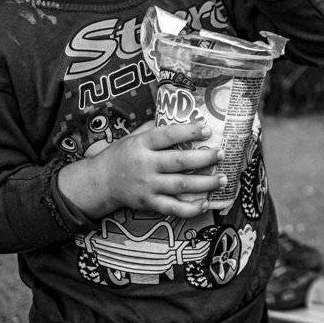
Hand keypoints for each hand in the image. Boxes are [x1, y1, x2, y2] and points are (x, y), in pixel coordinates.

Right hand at [60, 121, 222, 218]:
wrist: (100, 182)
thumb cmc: (122, 155)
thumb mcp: (133, 137)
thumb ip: (154, 128)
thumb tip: (178, 114)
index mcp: (142, 144)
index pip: (168, 136)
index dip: (189, 132)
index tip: (208, 130)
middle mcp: (145, 165)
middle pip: (179, 162)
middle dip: (204, 158)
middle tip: (221, 154)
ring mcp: (148, 186)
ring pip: (180, 185)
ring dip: (205, 183)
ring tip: (223, 179)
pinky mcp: (149, 203)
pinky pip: (173, 208)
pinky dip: (190, 208)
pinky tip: (205, 203)